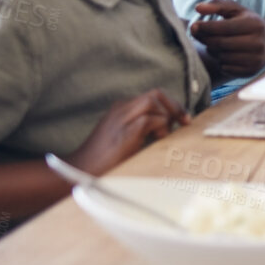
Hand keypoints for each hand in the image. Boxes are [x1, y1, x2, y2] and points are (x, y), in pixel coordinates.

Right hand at [69, 90, 187, 174]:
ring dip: (166, 117)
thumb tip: (170, 127)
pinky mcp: (124, 131)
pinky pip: (150, 119)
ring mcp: (121, 118)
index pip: (153, 96)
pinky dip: (160, 128)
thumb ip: (144, 128)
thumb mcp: (126, 137)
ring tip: (162, 135)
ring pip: (153, 102)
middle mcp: (121, 109)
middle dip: (175, 106)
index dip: (172, 104)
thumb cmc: (105, 159)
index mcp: (121, 108)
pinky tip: (157, 140)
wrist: (81, 171)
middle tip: (184, 122)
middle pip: (156, 93)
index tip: (183, 119)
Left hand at [190, 0, 264, 78]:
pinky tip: (224, 55)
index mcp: (255, 24)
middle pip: (220, 43)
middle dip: (206, 39)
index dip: (205, 27)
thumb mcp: (234, 10)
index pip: (224, 27)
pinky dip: (221, 62)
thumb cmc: (244, 22)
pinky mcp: (252, 71)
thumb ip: (216, 5)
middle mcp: (259, 42)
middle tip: (198, 35)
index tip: (193, 26)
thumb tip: (198, 8)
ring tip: (215, 44)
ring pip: (222, 57)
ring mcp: (257, 58)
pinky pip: (226, 68)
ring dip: (213, 51)